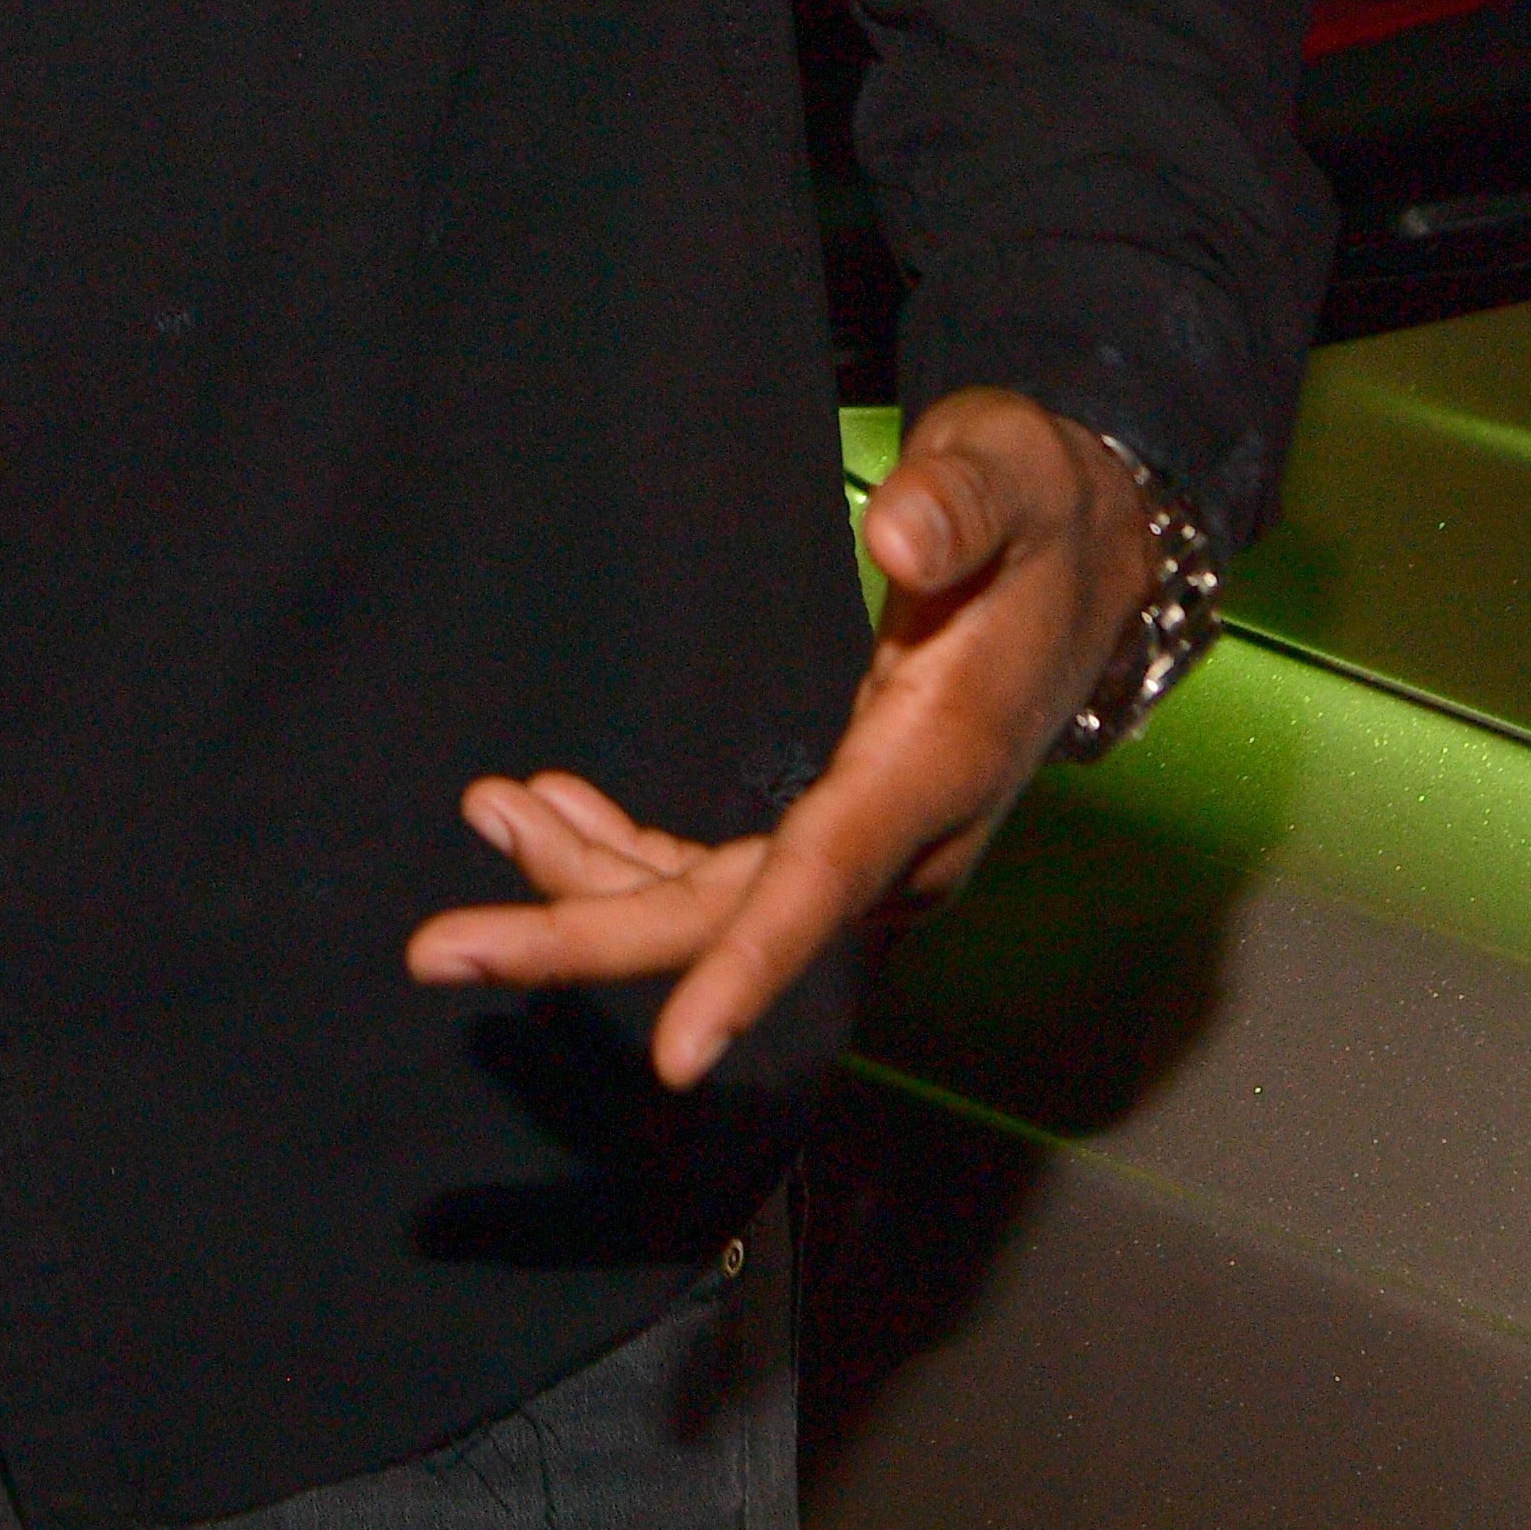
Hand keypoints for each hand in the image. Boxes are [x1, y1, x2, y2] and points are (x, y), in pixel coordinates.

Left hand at [403, 391, 1155, 1087]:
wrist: (1092, 548)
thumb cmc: (1036, 505)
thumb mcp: (1006, 472)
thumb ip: (955, 503)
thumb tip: (899, 533)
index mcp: (935, 763)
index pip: (826, 883)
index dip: (745, 969)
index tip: (672, 1057)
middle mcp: (903, 833)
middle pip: (726, 918)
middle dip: (581, 936)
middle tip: (437, 949)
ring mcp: (871, 842)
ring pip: (707, 902)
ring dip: (583, 877)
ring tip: (487, 809)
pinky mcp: (845, 824)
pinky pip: (720, 871)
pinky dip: (625, 849)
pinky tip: (550, 809)